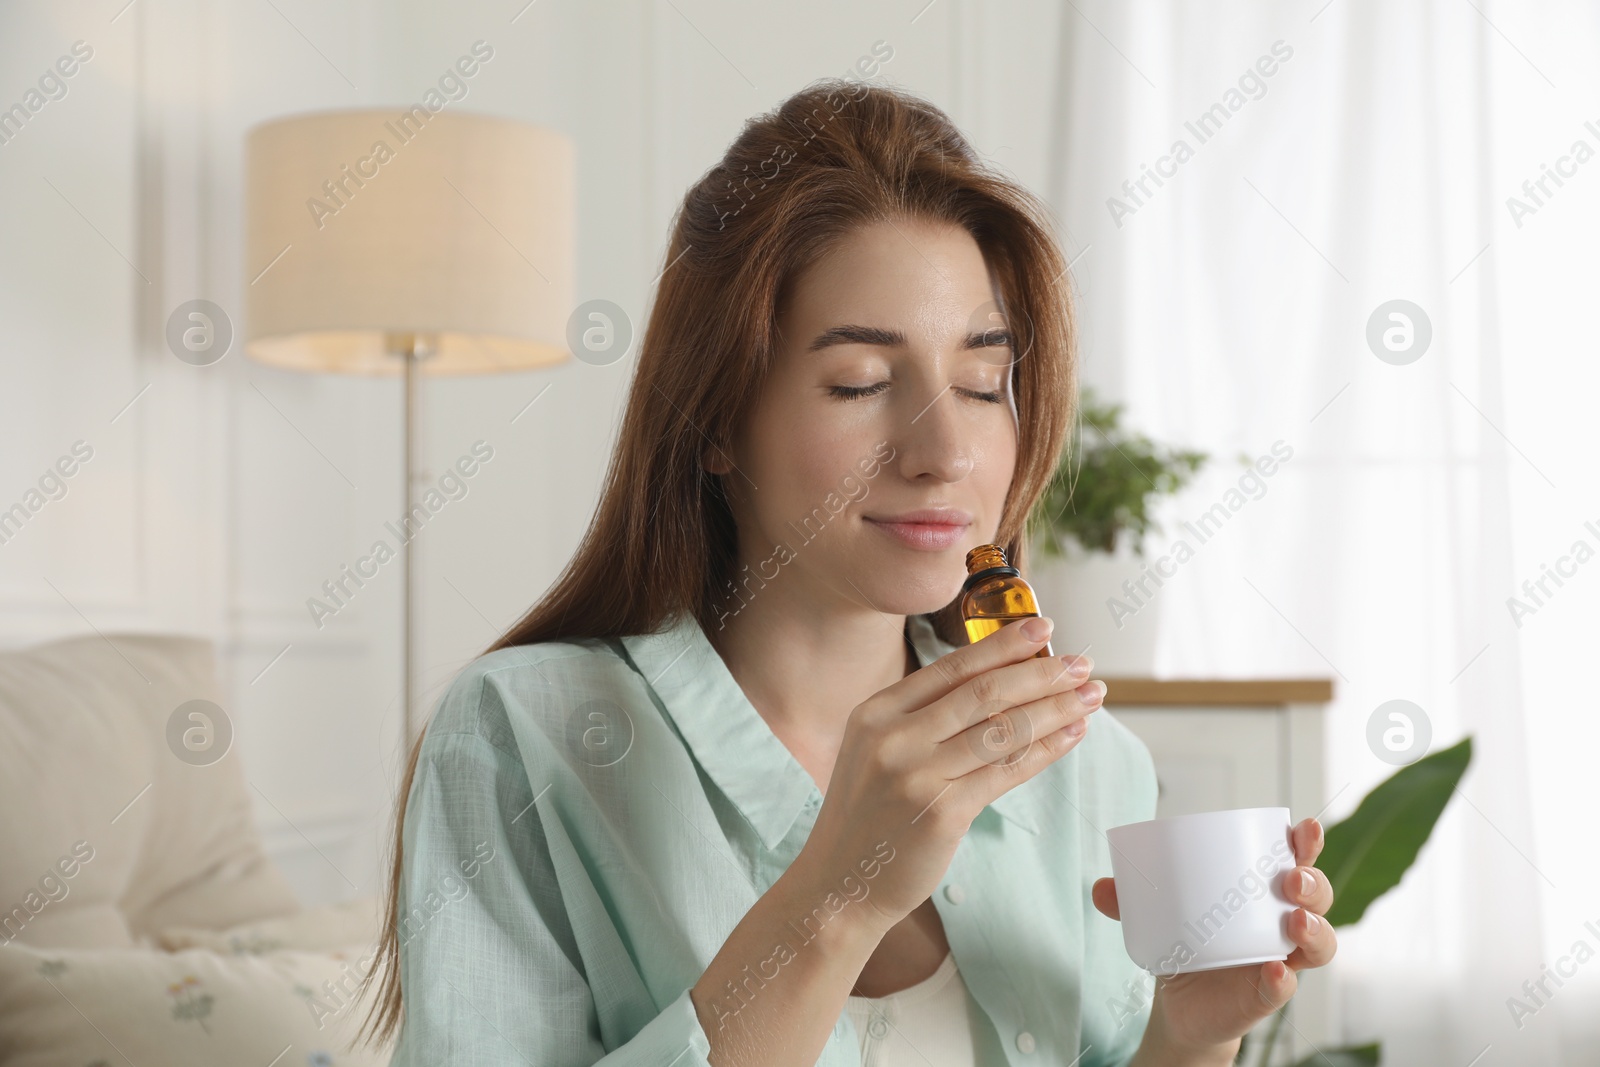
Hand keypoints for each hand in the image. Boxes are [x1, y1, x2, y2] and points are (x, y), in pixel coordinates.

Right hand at [792, 615, 1105, 937]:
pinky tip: (1072, 735)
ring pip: (1002, 730)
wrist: (841, 882)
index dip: (1002, 645)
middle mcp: (894, 738)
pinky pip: (1006, 773)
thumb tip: (1000, 683)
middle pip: (983, 692)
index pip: (951, 668)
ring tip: (1090, 695)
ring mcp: (917, 776)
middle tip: (1081, 662)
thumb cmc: (868, 815)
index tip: (1041, 629)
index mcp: (877, 712)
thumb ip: (923, 718)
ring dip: (1055, 708)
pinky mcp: (943, 814)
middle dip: (1040, 672)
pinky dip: (1046, 751)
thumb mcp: (877, 751)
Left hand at [1094, 817, 1337, 1062]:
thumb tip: (1100, 886)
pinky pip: (1284, 987)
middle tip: (1291, 879)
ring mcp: (1281, 959)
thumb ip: (1130, 901)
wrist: (1181, 1006)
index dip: (1306, 843)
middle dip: (1313, 883)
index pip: (1295, 861)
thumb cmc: (1185, 946)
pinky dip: (1282, 980)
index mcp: (1262, 893)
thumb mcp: (1159, 917)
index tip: (1306, 828)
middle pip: (1317, 898)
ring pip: (1319, 943)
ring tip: (1296, 921)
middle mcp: (1282, 924)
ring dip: (1314, 929)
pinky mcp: (1266, 995)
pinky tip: (1275, 971)